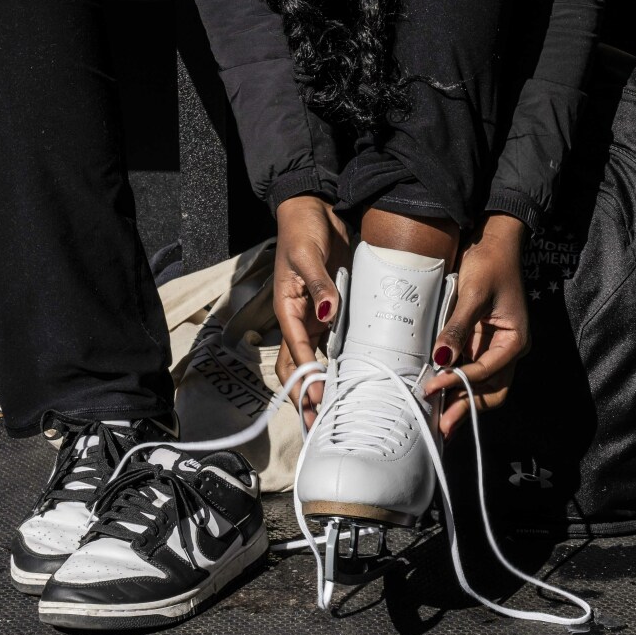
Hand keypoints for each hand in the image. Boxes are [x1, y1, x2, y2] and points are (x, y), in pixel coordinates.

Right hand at [273, 194, 350, 426]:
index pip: (296, 350)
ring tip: (331, 413)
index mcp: (287, 308)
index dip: (306, 377)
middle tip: (316, 424)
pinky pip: (331, 343)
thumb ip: (319, 284)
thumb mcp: (308, 254)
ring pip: (313, 361)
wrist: (314, 210)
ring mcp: (314, 317)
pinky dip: (336, 364)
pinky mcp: (331, 310)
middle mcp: (299, 318)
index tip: (316, 400)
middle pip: (298, 366)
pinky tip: (348, 381)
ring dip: (319, 386)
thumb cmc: (303, 230)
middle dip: (304, 395)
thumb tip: (328, 311)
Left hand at [424, 214, 529, 437]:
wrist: (493, 243)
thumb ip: (458, 328)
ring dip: (462, 401)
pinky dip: (457, 383)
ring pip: (483, 386)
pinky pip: (471, 371)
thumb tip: (441, 358)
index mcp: (515, 340)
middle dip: (468, 408)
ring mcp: (496, 348)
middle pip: (491, 390)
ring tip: (440, 418)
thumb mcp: (474, 294)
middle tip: (443, 425)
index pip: (487, 371)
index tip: (433, 387)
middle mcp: (509, 349)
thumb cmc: (489, 264)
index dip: (459, 382)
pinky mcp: (481, 343)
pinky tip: (440, 393)